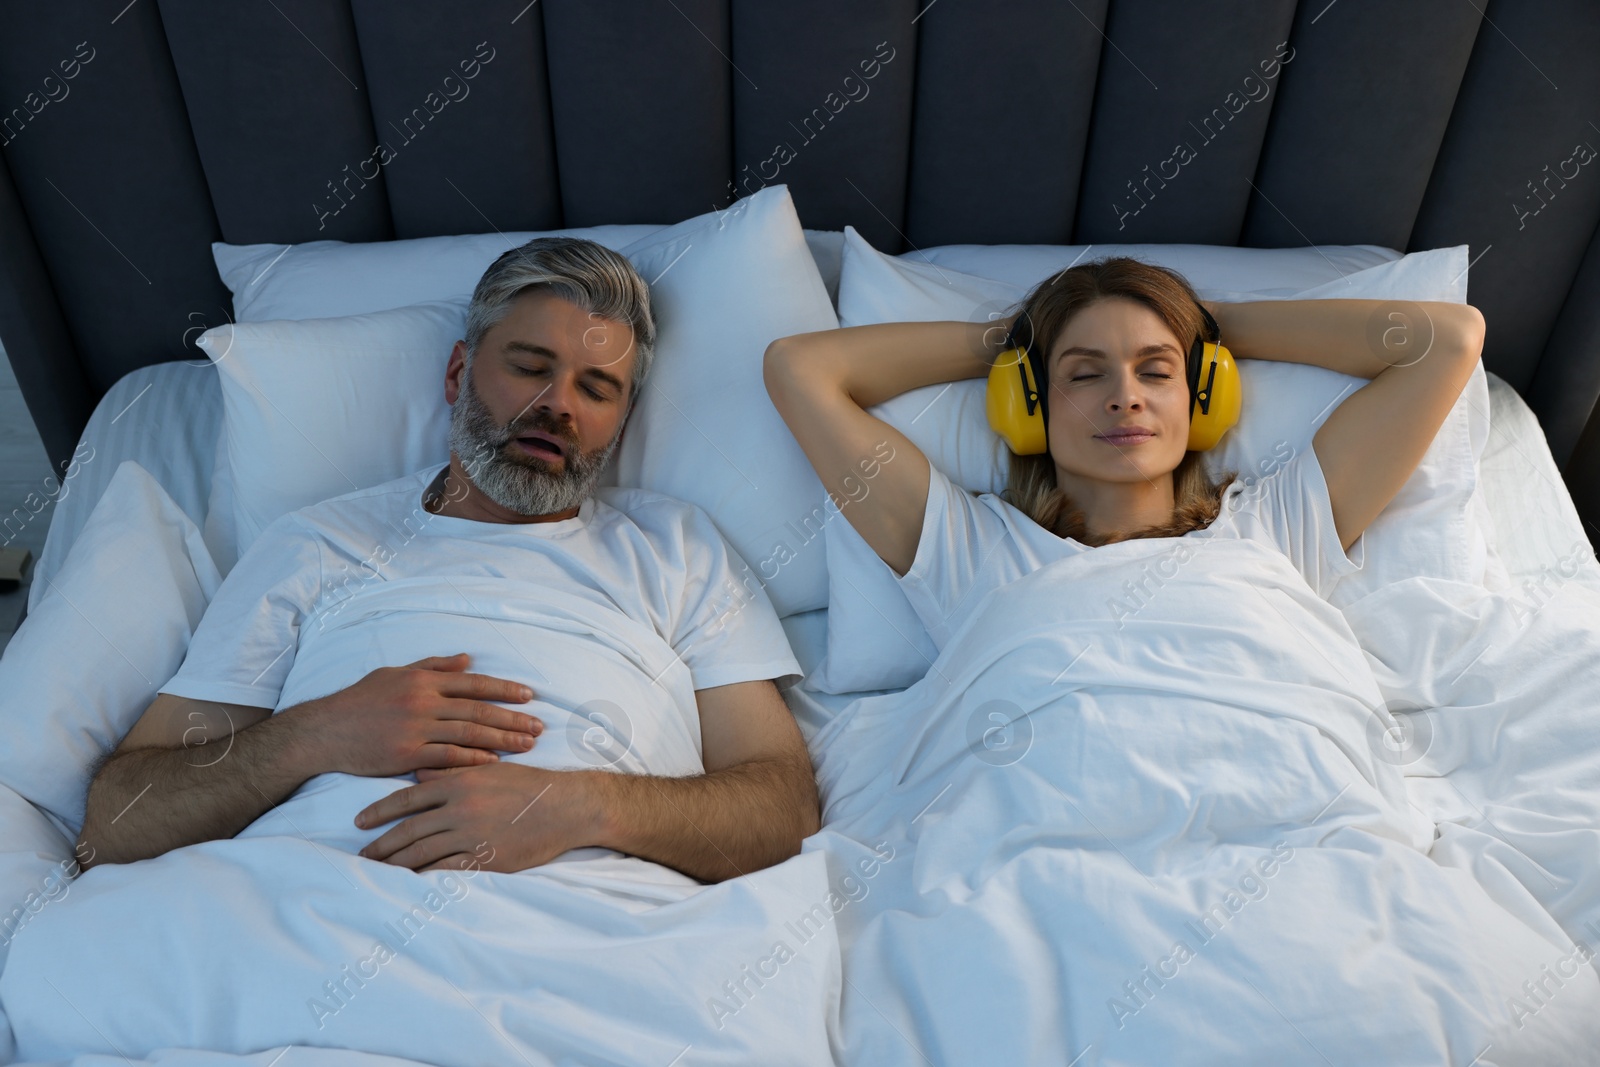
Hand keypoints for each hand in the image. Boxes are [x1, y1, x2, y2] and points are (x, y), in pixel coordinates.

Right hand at [285, 653, 542, 777]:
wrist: (323, 731)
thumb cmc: (359, 701)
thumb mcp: (394, 674)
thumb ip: (433, 666)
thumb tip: (468, 659)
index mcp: (423, 680)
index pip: (474, 683)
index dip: (504, 689)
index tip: (529, 696)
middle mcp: (423, 701)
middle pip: (478, 709)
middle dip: (513, 718)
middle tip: (539, 726)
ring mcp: (415, 728)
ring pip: (468, 733)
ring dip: (502, 740)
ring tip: (527, 745)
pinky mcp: (406, 754)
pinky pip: (447, 757)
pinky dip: (473, 760)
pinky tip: (494, 764)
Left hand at [354, 763, 602, 872]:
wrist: (566, 807)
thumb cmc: (530, 785)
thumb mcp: (489, 770)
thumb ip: (452, 774)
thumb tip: (417, 775)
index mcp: (459, 783)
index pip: (408, 798)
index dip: (379, 811)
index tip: (359, 822)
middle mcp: (460, 809)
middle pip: (409, 829)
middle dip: (381, 844)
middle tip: (360, 856)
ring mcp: (472, 835)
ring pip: (423, 852)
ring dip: (397, 864)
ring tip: (378, 872)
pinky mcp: (487, 858)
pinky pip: (448, 870)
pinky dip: (427, 877)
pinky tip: (411, 884)